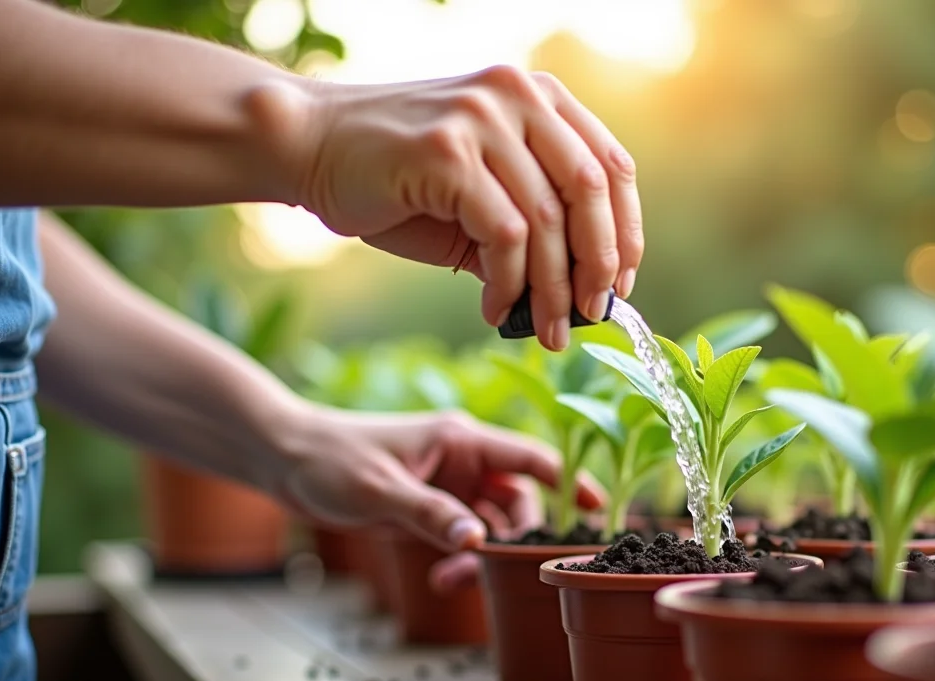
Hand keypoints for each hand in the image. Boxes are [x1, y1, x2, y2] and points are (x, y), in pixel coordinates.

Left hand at [269, 403, 604, 553]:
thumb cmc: (329, 458)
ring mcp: (447, 487)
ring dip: (484, 556)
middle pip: (518, 502)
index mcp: (461, 439)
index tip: (595, 510)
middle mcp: (463, 462)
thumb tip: (476, 543)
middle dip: (515, 540)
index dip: (567, 481)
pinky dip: (461, 560)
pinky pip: (463, 539)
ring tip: (455, 580)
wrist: (283, 460)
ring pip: (491, 526)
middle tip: (498, 572)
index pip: (530, 458)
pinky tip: (442, 578)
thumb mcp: (380, 489)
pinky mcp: (428, 510)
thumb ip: (429, 515)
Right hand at [295, 66, 643, 350]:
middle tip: (592, 315)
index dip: (625, 230)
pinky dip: (509, 284)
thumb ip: (533, 221)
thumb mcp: (482, 191)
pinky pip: (504, 235)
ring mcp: (482, 119)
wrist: (309, 148)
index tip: (621, 283)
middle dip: (599, 264)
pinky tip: (496, 310)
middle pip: (590, 190)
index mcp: (536, 97)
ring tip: (545, 330)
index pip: (610, 164)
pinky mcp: (448, 152)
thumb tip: (585, 290)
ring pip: (548, 220)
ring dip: (553, 290)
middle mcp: (516, 96)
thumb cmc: (398, 178)